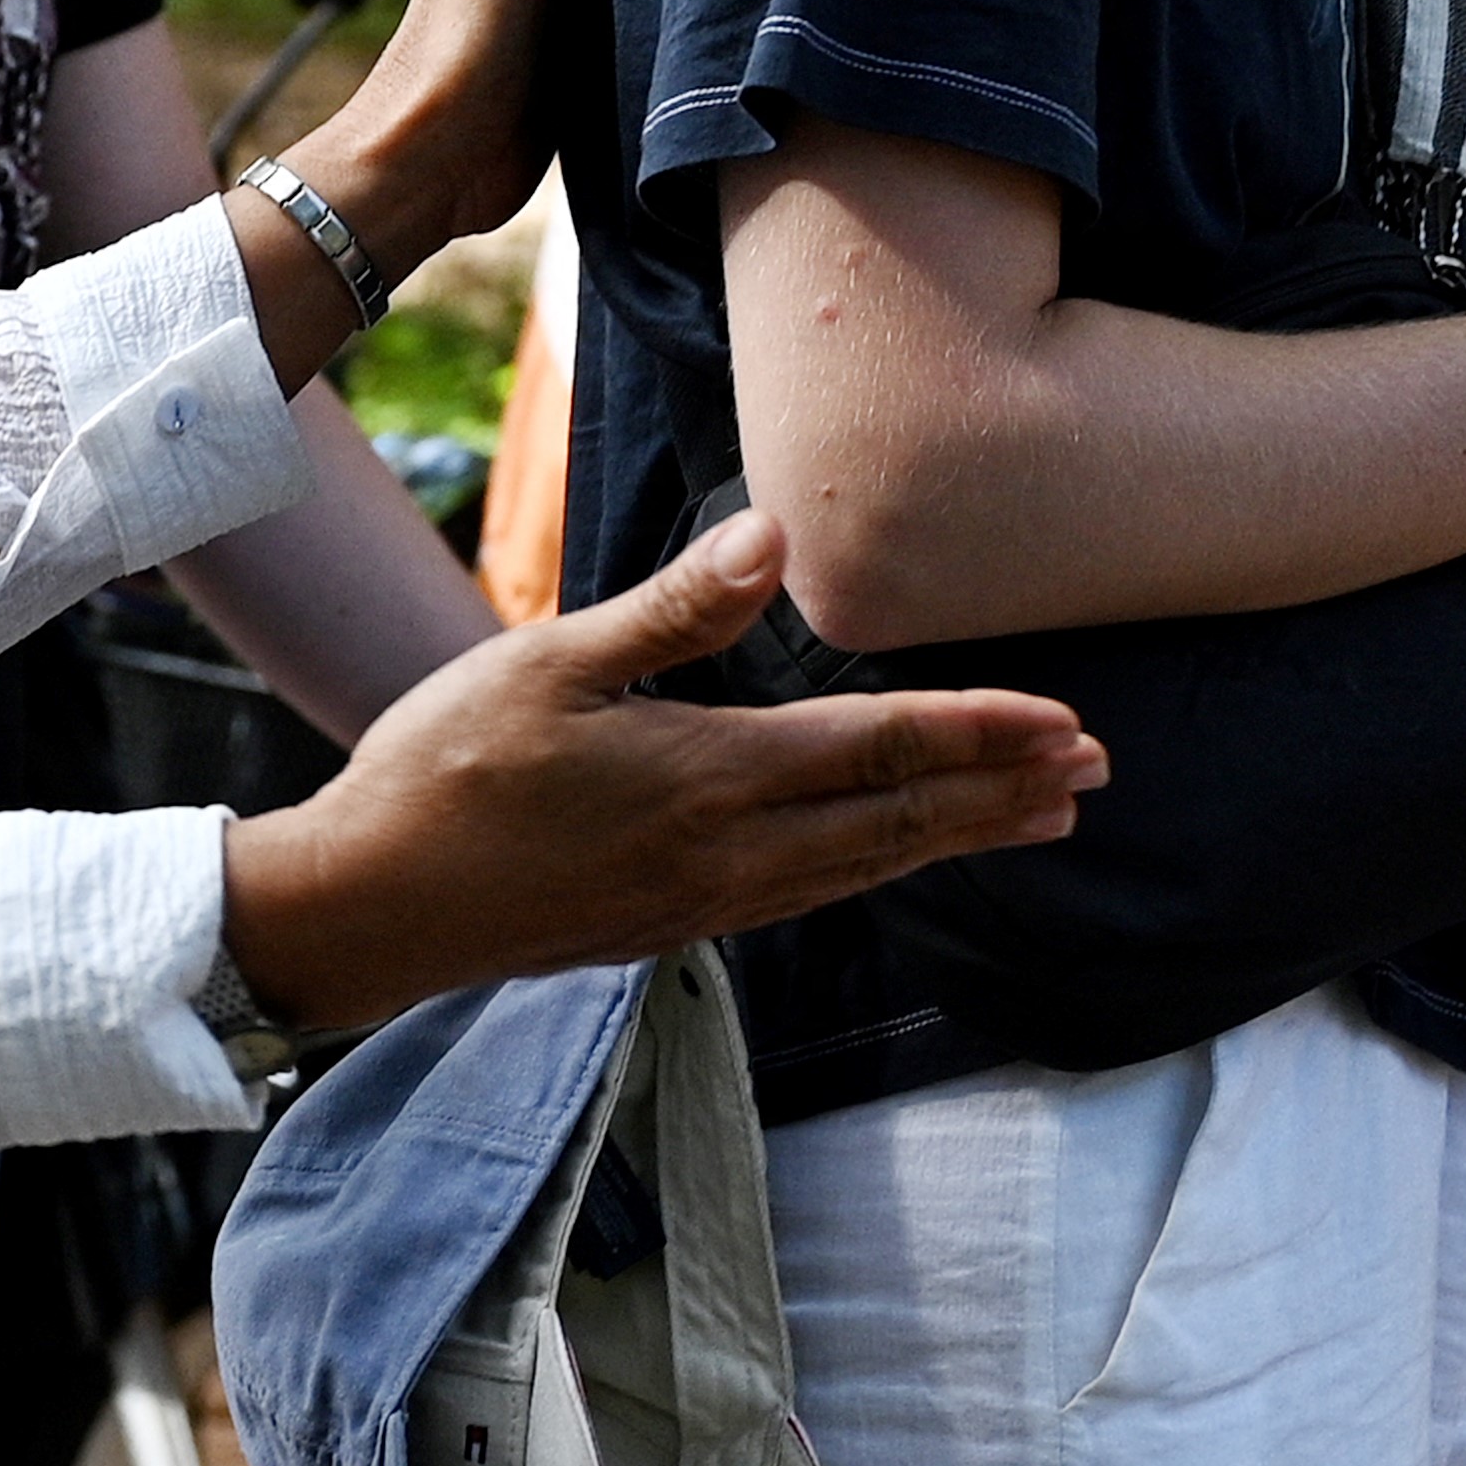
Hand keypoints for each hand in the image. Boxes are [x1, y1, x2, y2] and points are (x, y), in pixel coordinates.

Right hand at [214, 511, 1106, 1035]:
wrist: (368, 906)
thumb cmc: (444, 768)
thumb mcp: (550, 664)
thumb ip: (675, 609)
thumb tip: (776, 538)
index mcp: (707, 778)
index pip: (878, 751)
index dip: (979, 734)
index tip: (1066, 724)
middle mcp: (726, 854)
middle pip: (897, 821)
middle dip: (1005, 792)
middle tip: (1097, 772)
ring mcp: (702, 903)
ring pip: (864, 868)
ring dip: (959, 837)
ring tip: (1040, 815)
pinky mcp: (672, 928)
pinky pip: (811, 896)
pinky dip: (880, 869)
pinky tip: (897, 856)